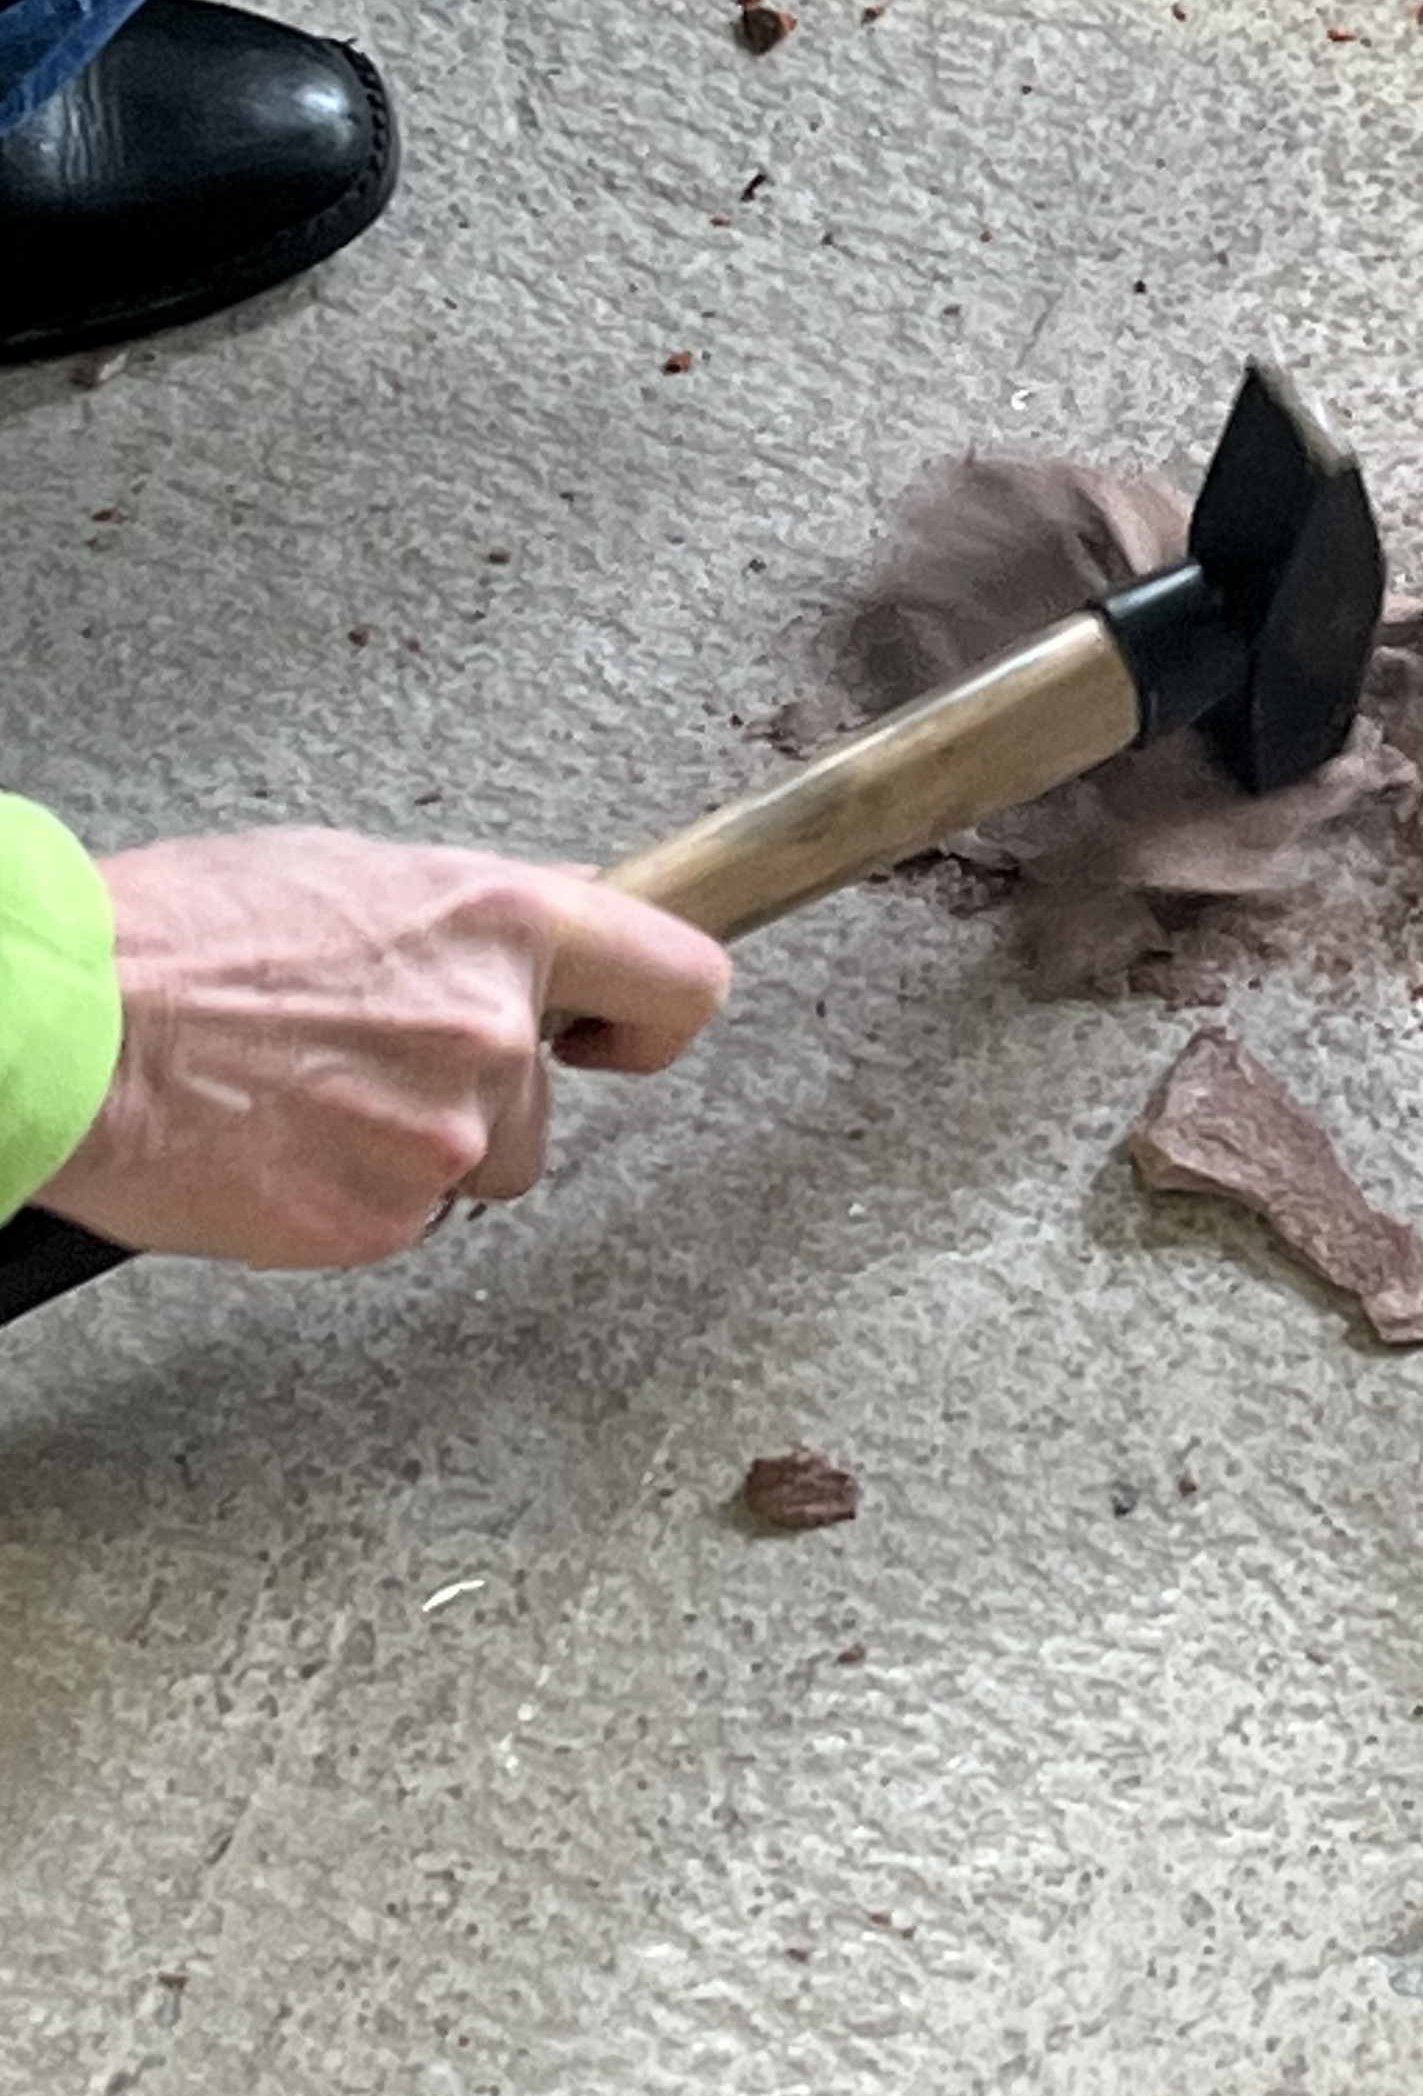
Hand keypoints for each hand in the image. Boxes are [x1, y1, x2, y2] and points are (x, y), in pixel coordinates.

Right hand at [33, 831, 731, 1269]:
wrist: (68, 1027)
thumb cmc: (180, 936)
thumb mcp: (355, 874)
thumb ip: (474, 912)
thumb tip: (552, 918)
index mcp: (498, 921)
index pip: (680, 979)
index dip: (656, 1020)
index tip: (623, 1038)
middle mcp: (492, 1028)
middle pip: (544, 1102)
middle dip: (476, 1096)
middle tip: (367, 1062)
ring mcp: (442, 1135)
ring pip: (475, 1167)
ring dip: (412, 1149)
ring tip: (307, 1096)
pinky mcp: (379, 1221)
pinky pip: (400, 1221)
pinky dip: (350, 1197)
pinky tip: (280, 1145)